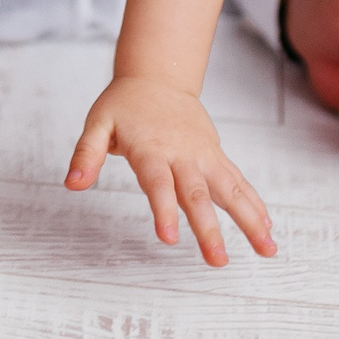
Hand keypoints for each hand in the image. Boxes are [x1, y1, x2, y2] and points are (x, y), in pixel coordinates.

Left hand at [66, 75, 275, 265]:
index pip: (158, 184)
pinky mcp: (215, 155)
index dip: (163, 210)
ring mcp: (203, 155)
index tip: (168, 239)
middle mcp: (182, 154)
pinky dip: (254, 203)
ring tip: (267, 249)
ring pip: (230, 189)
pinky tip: (266, 227)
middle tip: (218, 261)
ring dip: (250, 219)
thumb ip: (86, 154)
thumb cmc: (124, 105)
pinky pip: (238, 181)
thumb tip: (72, 184)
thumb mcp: (97, 123)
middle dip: (209, 229)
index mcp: (151, 150)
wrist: (156, 77)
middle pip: (197, 194)